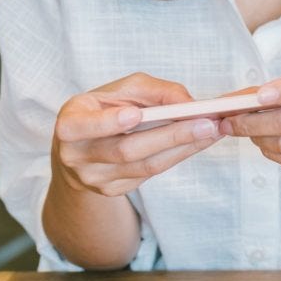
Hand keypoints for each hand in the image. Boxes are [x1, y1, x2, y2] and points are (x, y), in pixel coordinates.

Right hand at [52, 72, 223, 196]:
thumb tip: (187, 102)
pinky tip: (197, 143)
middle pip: (127, 150)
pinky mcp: (112, 190)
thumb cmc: (103, 110)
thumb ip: (151, 90)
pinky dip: (178, 156)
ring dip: (183, 147)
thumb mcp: (118, 91)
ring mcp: (94, 178)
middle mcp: (76, 156)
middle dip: (170, 135)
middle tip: (205, 123)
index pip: (83, 126)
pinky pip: (150, 174)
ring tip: (211, 131)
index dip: (108, 123)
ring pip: (145, 166)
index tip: (134, 115)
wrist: (80, 150)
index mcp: (69, 125)